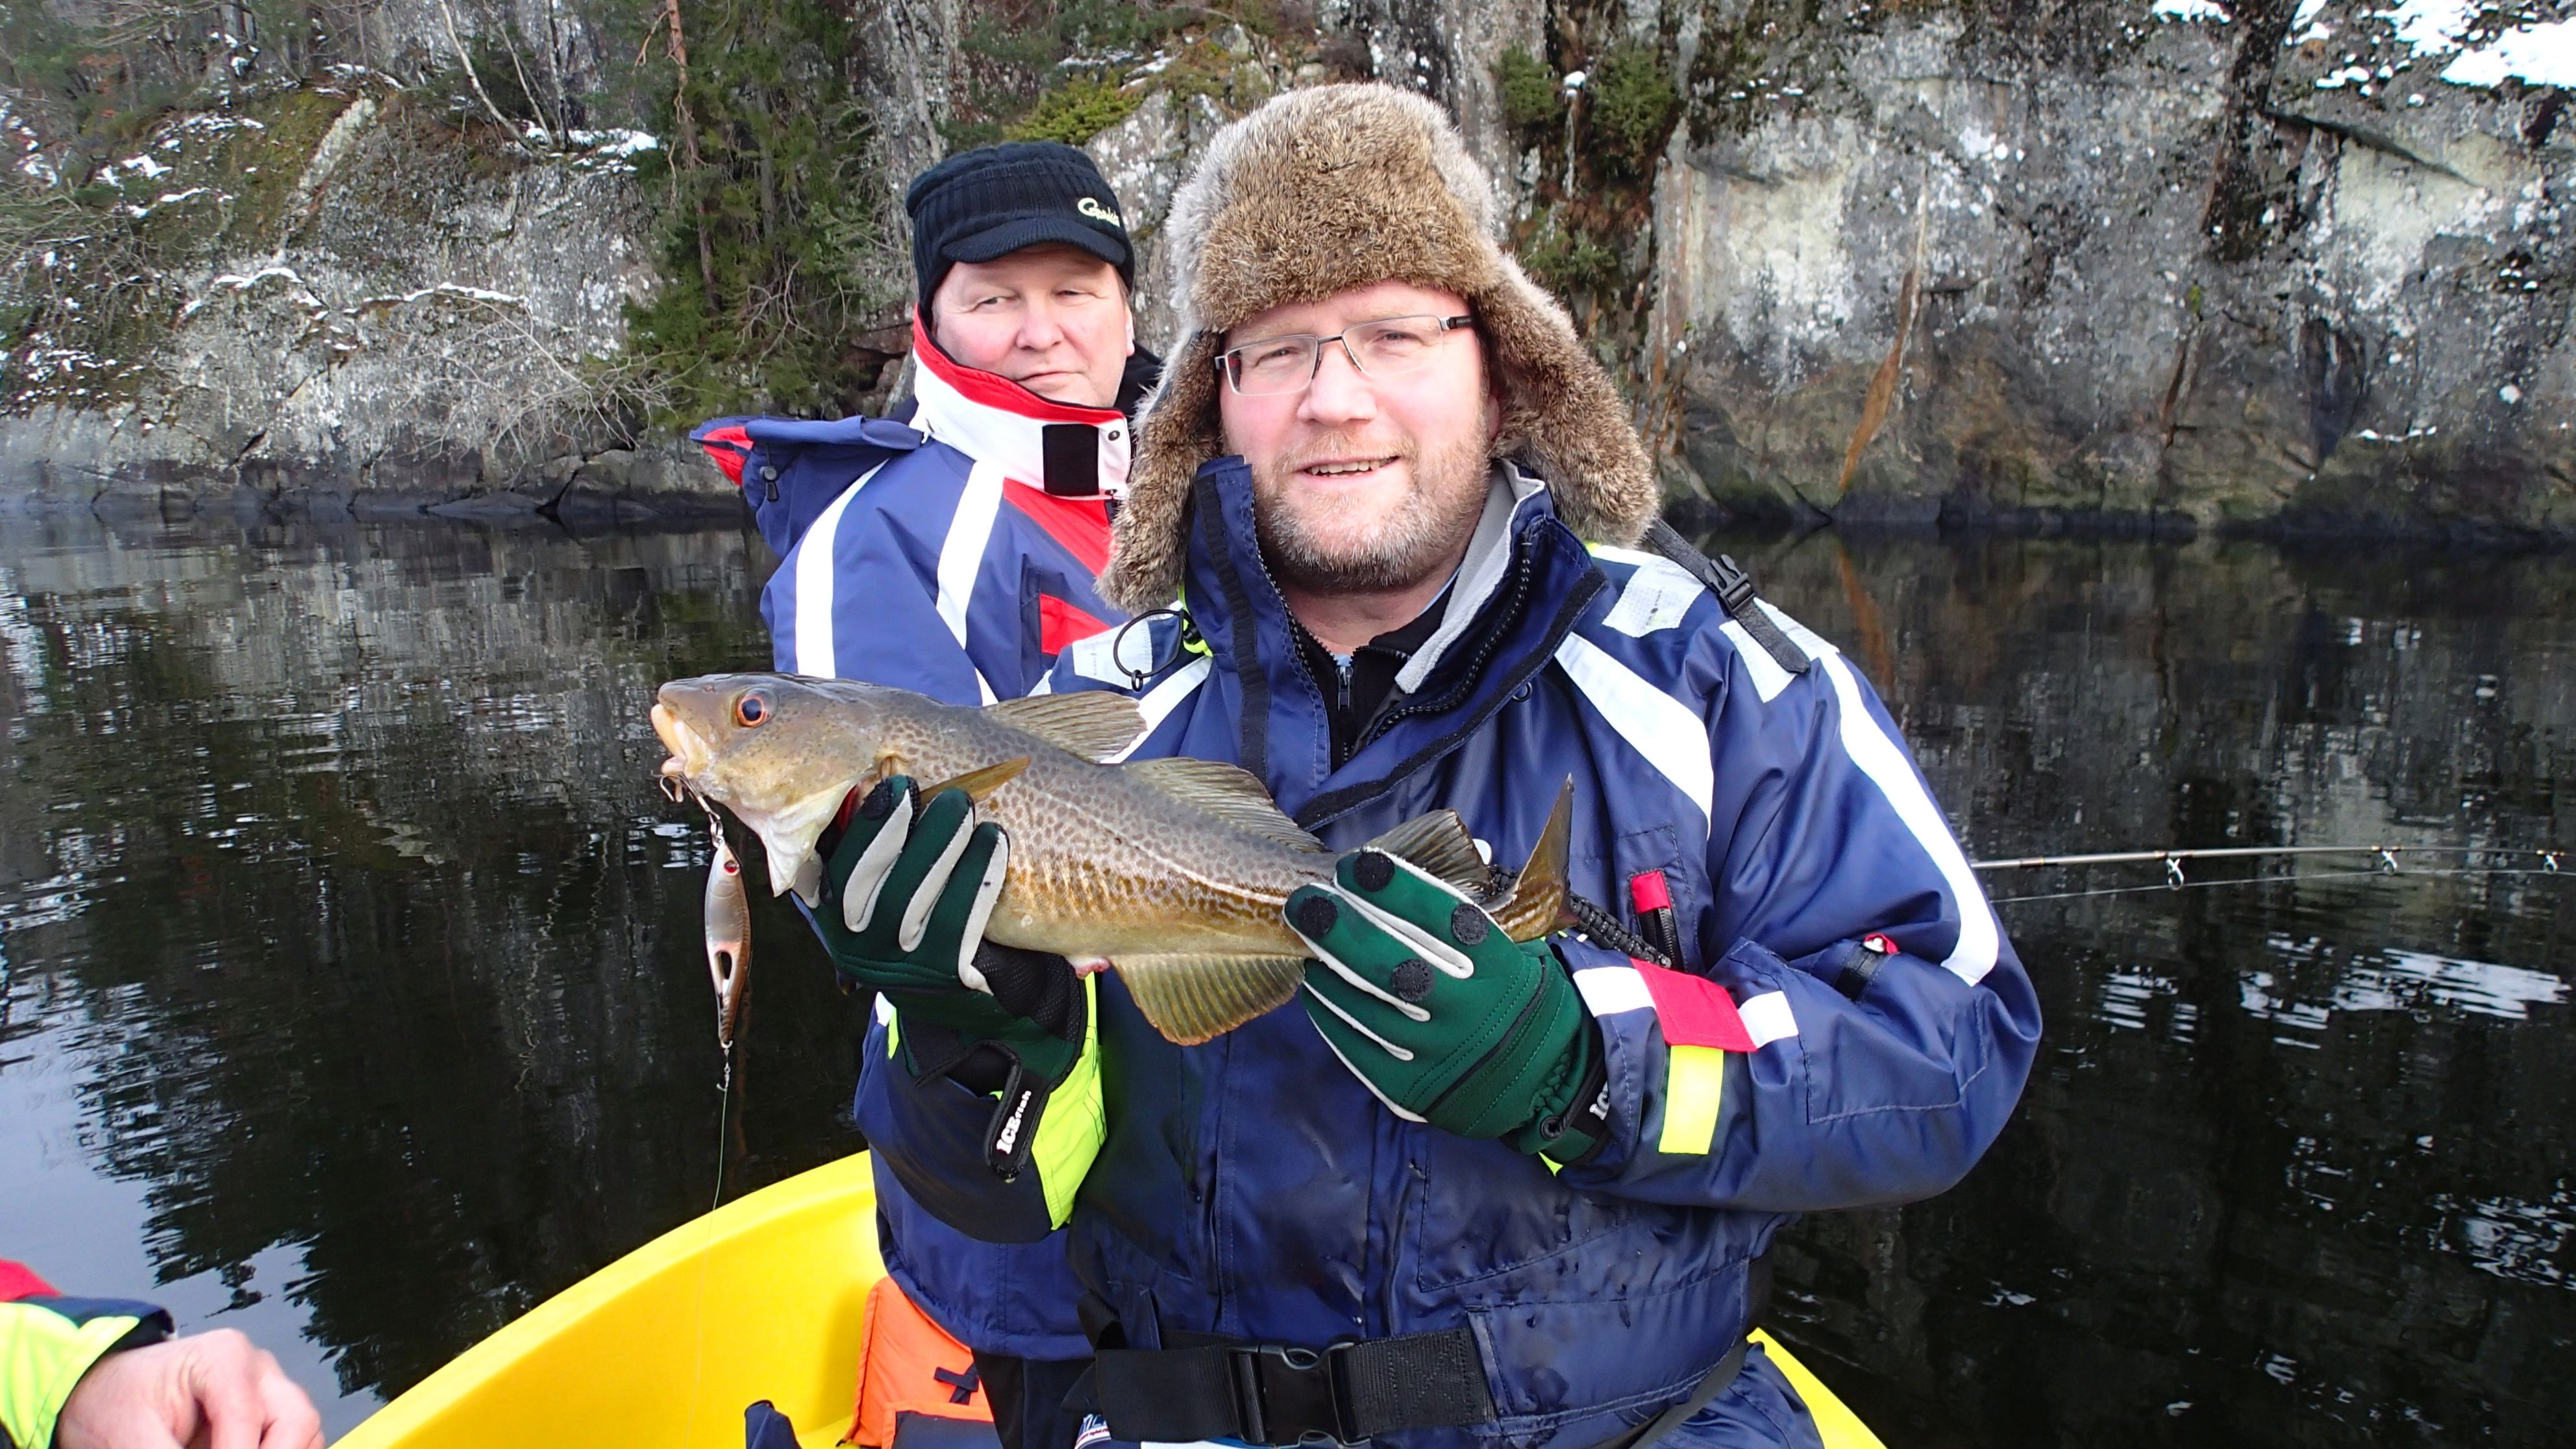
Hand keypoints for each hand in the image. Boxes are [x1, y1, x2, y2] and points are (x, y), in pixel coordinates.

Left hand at [56, 1329, 323, 1448]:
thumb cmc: (114, 1404)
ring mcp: (270, 1391)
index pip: (246, 1417)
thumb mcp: (128, 1438)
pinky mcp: (271, 1416)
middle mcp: (259, 1369)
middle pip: (297, 1420)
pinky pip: (296, 1443)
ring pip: (306, 1433)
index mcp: (222, 1357)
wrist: (107, 1394)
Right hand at [817, 776, 1080, 1082]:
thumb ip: (872, 845)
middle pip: (868, 878)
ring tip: (967, 806)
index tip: (894, 783)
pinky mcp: (942, 977)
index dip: (863, 824)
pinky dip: (977, 874)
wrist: (969, 1001)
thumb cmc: (922, 920)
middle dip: (903, 827)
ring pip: (912, 897)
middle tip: (939, 790)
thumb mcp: (882, 889)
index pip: (832, 865)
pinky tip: (992, 841)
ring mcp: (896, 965)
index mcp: (832, 913)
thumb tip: (878, 773)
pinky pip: (959, 920)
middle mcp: (854, 943)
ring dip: (943, 842)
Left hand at [1288, 846, 1606, 1160]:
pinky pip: (1360, 1048)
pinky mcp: (1414, 1088)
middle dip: (1342, 930)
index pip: (1444, 919)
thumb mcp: (1515, 953)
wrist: (1544, 1080)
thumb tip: (1445, 856)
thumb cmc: (1515, 998)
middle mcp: (1470, 1011)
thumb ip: (1472, 914)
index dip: (1396, 889)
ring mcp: (1440, 1053)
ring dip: (1328, 971)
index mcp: (1500, 968)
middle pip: (1395, 967)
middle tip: (1306, 901)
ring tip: (1306, 943)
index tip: (1356, 866)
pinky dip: (1330, 1015)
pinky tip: (1317, 989)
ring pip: (1370, 1008)